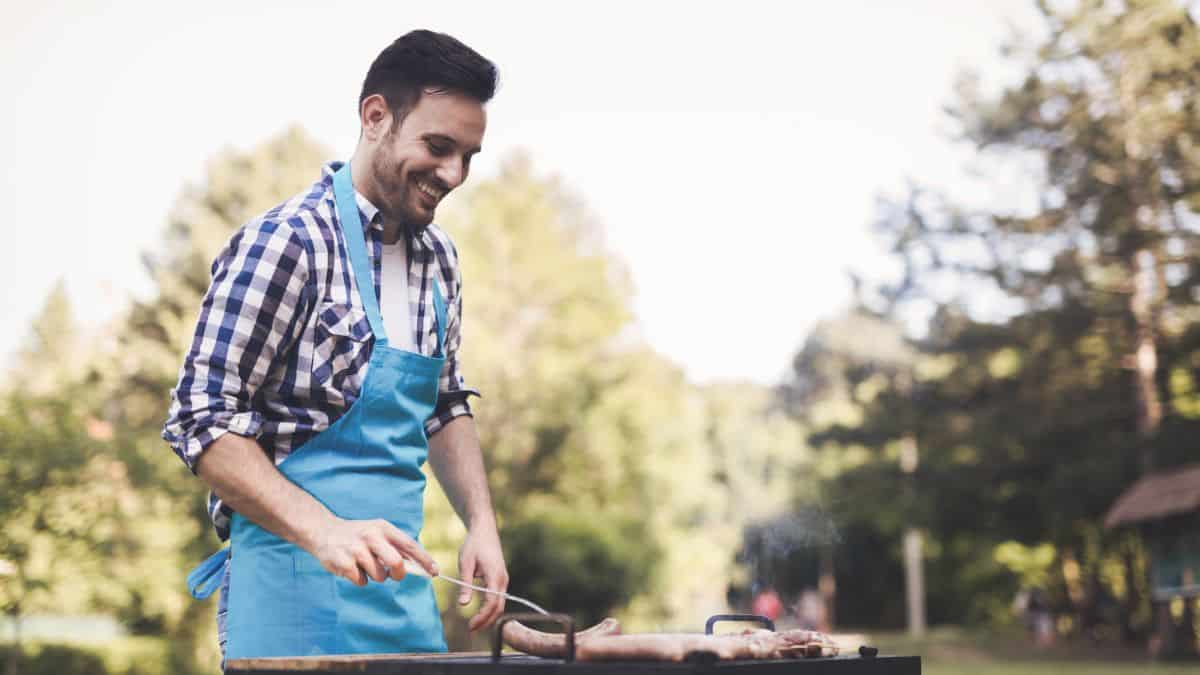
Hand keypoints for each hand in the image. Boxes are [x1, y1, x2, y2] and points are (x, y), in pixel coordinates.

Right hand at [311, 517, 437, 585]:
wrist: (324, 531)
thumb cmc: (358, 536)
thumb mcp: (377, 532)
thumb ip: (396, 547)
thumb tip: (419, 567)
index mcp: (383, 528)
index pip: (409, 545)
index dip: (424, 560)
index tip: (435, 572)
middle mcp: (371, 536)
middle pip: (396, 563)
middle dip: (398, 574)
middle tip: (394, 574)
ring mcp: (356, 549)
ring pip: (379, 576)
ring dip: (375, 576)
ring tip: (364, 564)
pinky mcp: (344, 562)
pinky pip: (362, 581)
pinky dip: (360, 579)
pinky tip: (352, 567)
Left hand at [457, 526, 508, 630]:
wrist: (484, 530)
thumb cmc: (474, 544)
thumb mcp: (465, 563)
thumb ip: (465, 585)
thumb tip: (463, 604)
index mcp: (494, 575)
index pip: (492, 602)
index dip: (482, 616)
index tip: (470, 625)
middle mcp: (502, 579)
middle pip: (499, 607)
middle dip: (486, 621)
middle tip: (470, 629)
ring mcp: (503, 579)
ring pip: (500, 604)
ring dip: (489, 616)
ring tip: (474, 625)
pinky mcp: (500, 579)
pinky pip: (498, 598)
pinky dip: (490, 608)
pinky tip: (480, 614)